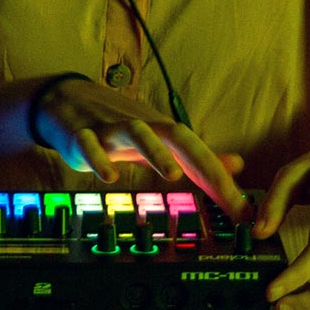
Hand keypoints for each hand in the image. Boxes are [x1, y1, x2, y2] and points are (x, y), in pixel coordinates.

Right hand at [32, 77, 249, 221]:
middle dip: (202, 163)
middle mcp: (142, 126)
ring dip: (156, 153)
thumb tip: (236, 165)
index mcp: (162, 131)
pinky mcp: (81, 135)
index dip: (222, 179)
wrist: (67, 100)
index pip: (199, 152)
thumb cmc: (118, 125)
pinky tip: (109, 177)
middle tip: (223, 191)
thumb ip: (195, 156)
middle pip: (177, 136)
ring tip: (173, 175)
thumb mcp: (159, 140)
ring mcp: (111, 129)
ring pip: (137, 133)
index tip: (242, 209)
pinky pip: (89, 145)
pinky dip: (99, 158)